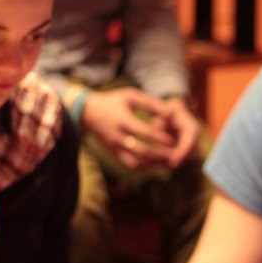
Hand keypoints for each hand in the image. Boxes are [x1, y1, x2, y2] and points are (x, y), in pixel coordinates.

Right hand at [81, 88, 195, 169]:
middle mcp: (118, 136)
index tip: (173, 141)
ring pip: (135, 161)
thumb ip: (149, 103)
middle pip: (141, 150)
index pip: (144, 133)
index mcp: (123, 120)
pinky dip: (142, 166)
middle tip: (173, 155)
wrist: (88, 111)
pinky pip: (128, 164)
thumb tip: (168, 111)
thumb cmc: (113, 101)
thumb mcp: (130, 96)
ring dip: (152, 163)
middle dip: (159, 154)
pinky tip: (153, 163)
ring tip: (165, 161)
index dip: (160, 138)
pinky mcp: (113, 152)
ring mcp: (114, 146)